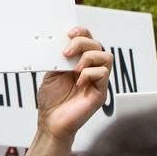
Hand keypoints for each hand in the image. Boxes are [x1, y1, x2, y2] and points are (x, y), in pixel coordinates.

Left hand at [22, 26, 111, 155]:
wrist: (50, 122)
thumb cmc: (51, 101)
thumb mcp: (51, 74)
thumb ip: (58, 59)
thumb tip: (61, 43)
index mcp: (80, 63)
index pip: (89, 41)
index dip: (82, 32)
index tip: (69, 33)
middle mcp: (91, 70)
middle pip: (98, 45)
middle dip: (82, 43)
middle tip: (66, 52)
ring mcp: (97, 81)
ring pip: (106, 57)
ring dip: (88, 57)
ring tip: (73, 69)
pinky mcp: (100, 93)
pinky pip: (103, 74)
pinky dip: (89, 74)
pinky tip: (77, 82)